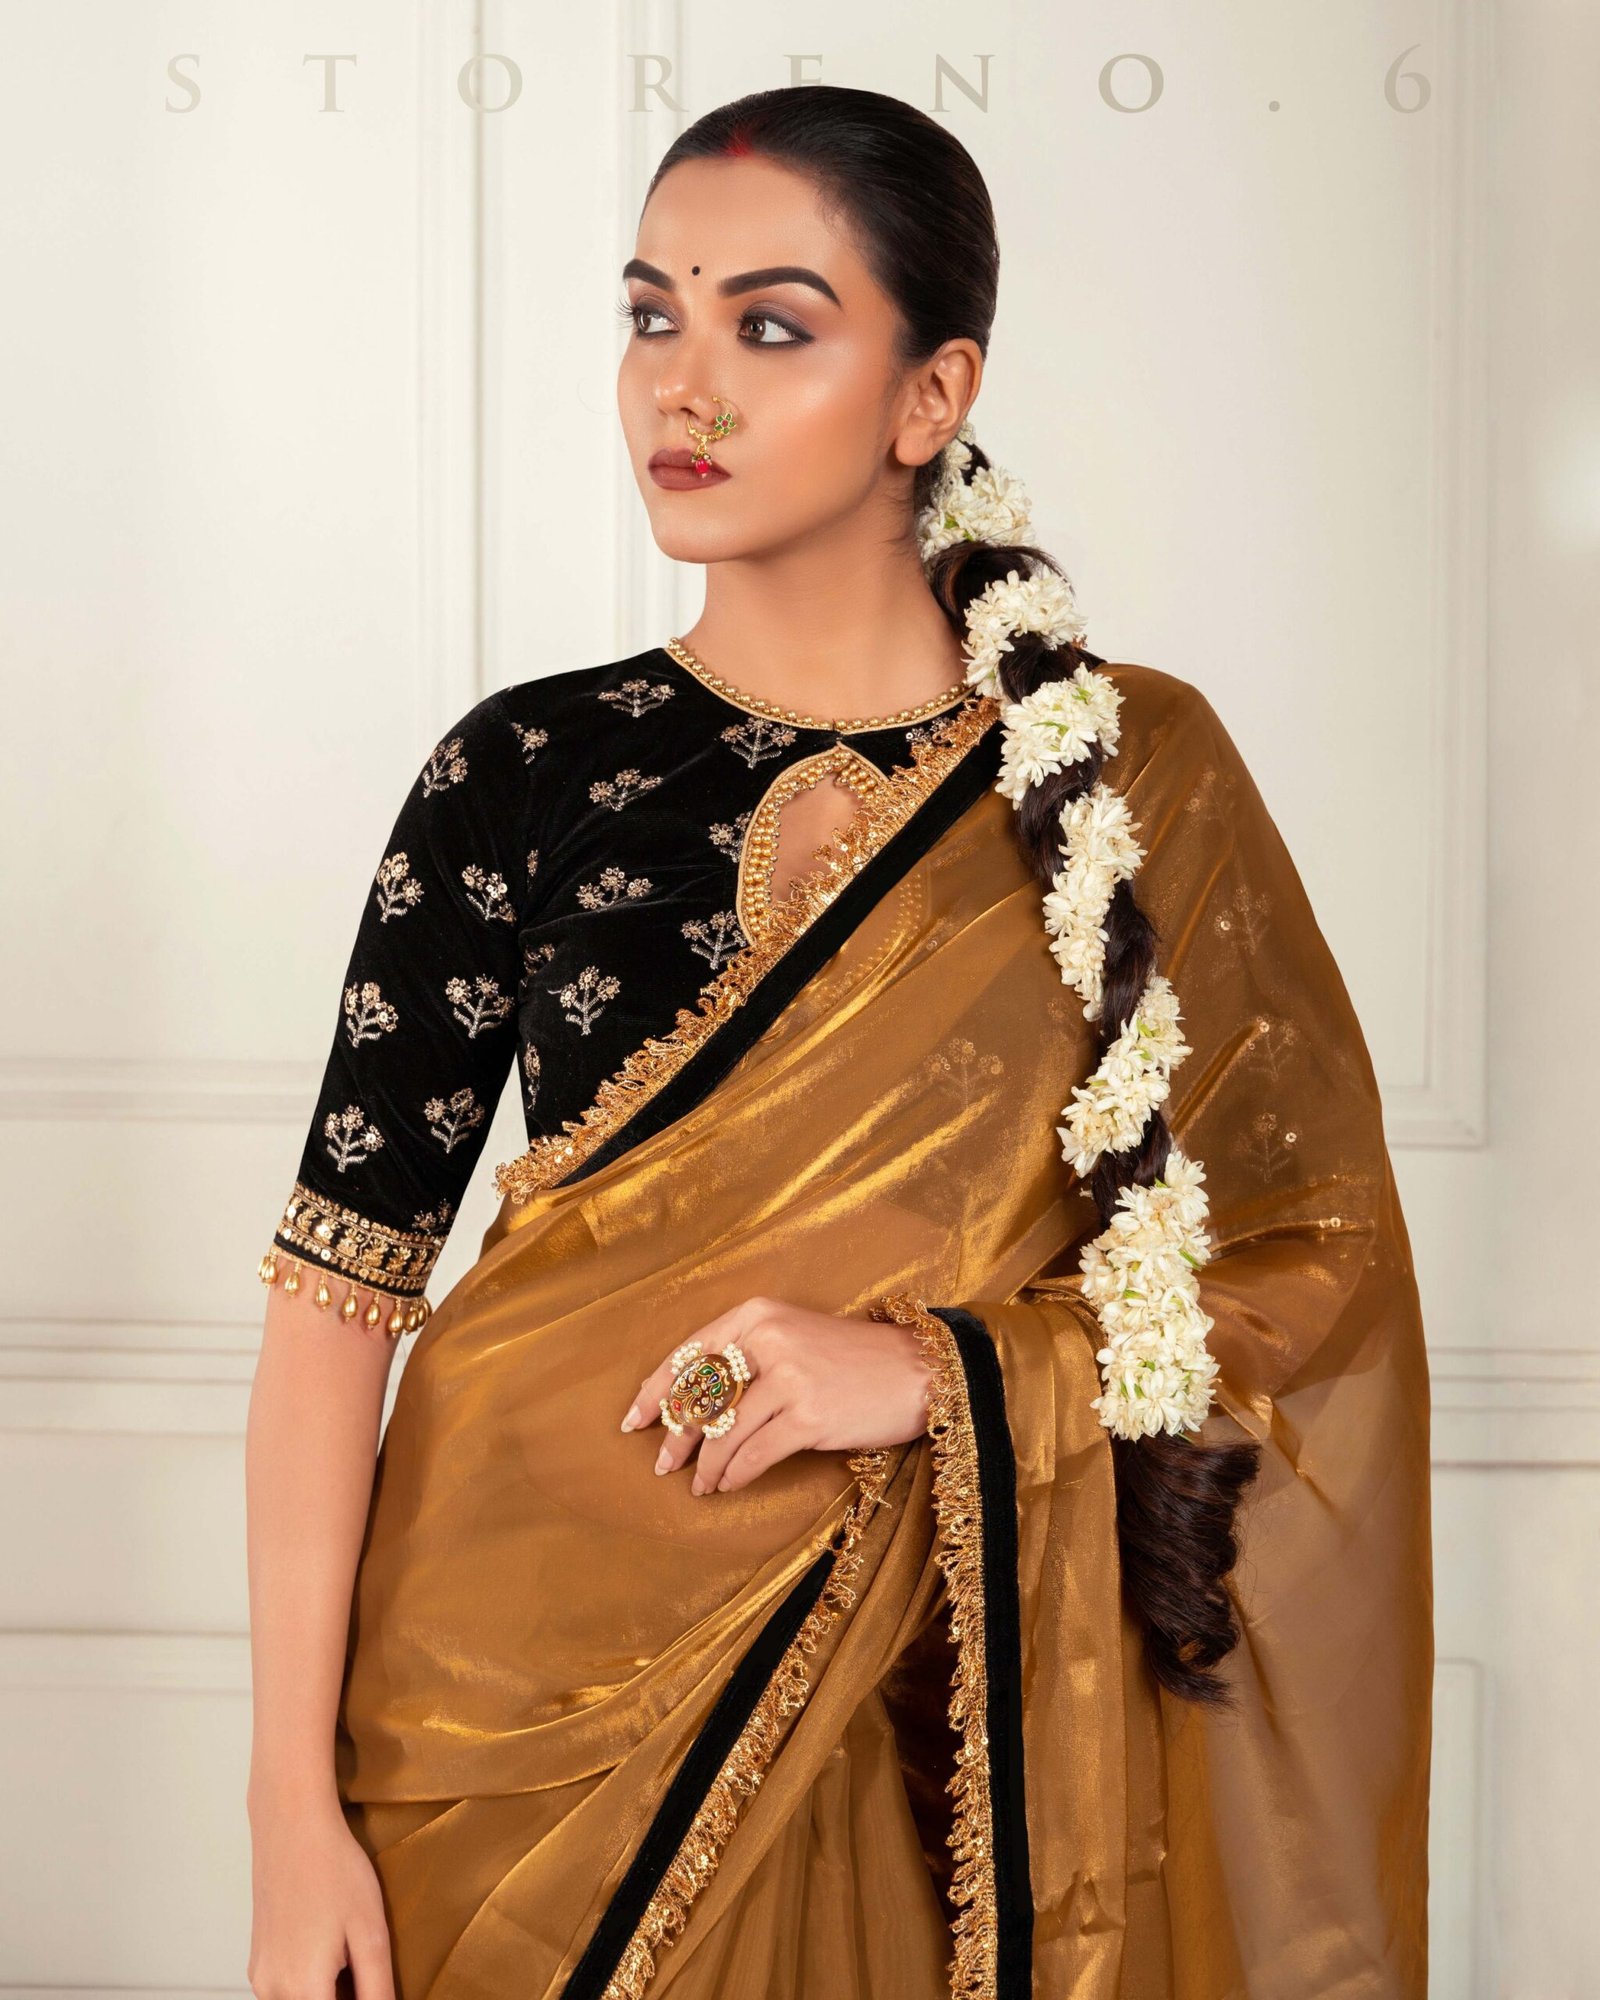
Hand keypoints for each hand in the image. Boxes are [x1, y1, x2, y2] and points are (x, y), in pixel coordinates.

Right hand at [246, 1786, 393, 1998]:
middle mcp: (273, 1992)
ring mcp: (261, 1978)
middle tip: (363, 1967)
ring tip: (349, 1957)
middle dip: (345, 1997)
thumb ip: (377, 1990)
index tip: (371, 1986)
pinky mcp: (257, 1963)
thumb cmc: (333, 1869)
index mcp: (303, 1989)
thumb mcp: (370, 1933)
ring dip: (327, 1994)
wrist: (292, 1826)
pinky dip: (309, 1985)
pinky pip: (285, 1991)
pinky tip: (330, 1949)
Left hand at [618, 1295, 934, 1495]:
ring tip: (701, 1486)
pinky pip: (754, 1454)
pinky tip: (729, 1485)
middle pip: (701, 1396)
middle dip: (677, 1436)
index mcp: (758, 1315)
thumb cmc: (852, 1360)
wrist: (917, 1371)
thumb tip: (692, 1407)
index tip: (633, 1421)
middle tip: (664, 1464)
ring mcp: (790, 1377)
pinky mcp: (809, 1415)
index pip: (689, 1355)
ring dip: (707, 1466)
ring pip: (724, 1431)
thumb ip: (746, 1361)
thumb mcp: (794, 1339)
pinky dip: (735, 1475)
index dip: (655, 1392)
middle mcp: (768, 1339)